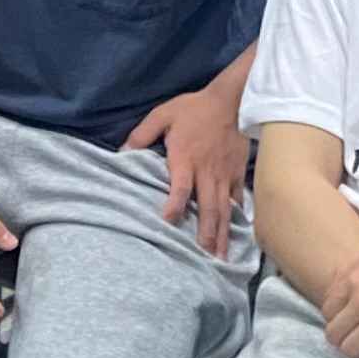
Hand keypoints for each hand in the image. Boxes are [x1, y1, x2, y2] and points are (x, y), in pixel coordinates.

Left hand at [126, 77, 250, 258]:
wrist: (233, 99)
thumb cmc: (195, 108)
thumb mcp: (163, 114)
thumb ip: (142, 133)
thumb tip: (121, 152)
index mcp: (186, 158)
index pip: (181, 187)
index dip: (175, 205)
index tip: (168, 224)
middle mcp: (206, 172)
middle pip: (207, 207)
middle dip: (205, 234)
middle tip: (204, 258)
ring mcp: (224, 175)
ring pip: (223, 210)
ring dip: (221, 234)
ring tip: (220, 258)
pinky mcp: (237, 173)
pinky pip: (236, 200)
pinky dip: (236, 218)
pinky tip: (234, 236)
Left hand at [319, 238, 358, 357]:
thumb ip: (354, 273)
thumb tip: (336, 284)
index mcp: (353, 278)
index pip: (327, 310)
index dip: (335, 320)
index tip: (347, 324)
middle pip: (334, 333)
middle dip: (342, 340)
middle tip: (354, 341)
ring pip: (351, 349)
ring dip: (357, 353)